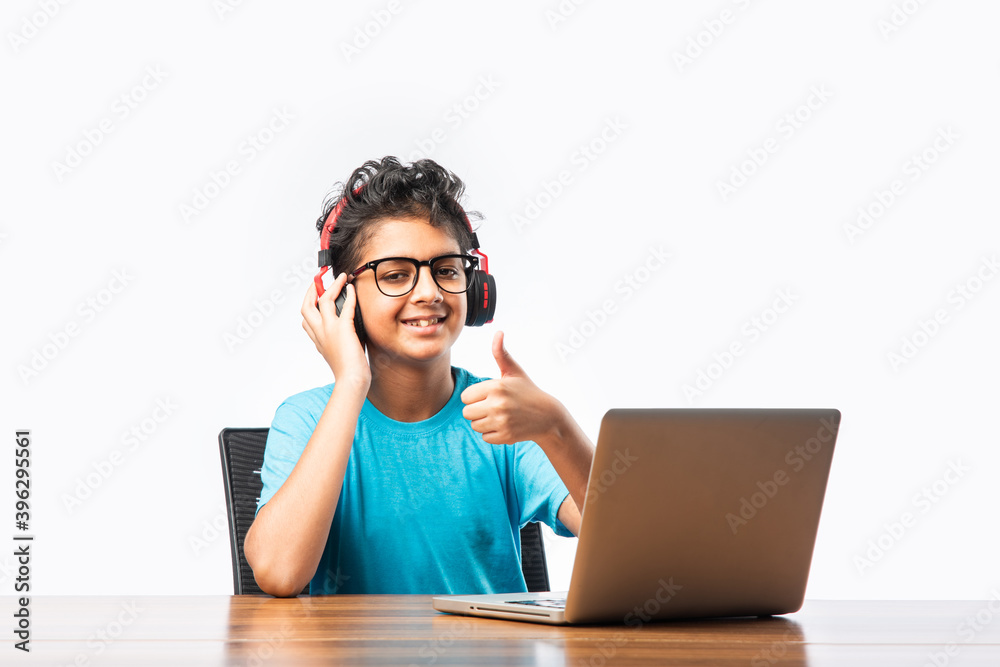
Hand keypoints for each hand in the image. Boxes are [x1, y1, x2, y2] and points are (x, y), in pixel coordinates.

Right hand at [301, 274, 370, 389]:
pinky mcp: (343, 328)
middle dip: (311, 291)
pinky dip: (349, 294)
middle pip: (306, 307)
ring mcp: (330, 330)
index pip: (306, 320)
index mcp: (318, 340)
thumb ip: (338, 339)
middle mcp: (320, 333)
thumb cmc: (349, 371)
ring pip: (323, 300)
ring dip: (332, 285)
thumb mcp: (338, 352)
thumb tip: (349, 327)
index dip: (309, 307)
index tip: (314, 298)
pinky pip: (345, 305)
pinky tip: (352, 288)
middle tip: (318, 280)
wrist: (351, 380)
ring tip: (341, 277)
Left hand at [461, 331, 564, 445]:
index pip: (465, 397)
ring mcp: (502, 422)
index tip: (488, 396)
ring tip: (499, 416)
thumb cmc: (527, 391)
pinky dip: (492, 433)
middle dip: (476, 411)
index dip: (475, 397)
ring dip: (483, 423)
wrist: (548, 416)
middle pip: (466, 413)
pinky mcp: (505, 436)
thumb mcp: (514, 372)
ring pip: (474, 426)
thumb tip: (498, 332)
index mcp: (496, 387)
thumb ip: (501, 353)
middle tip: (492, 407)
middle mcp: (497, 404)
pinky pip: (484, 437)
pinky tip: (504, 426)